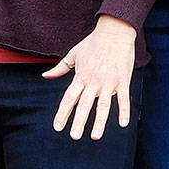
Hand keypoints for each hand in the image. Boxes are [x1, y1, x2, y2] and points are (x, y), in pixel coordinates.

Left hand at [42, 15, 136, 139]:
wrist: (114, 31)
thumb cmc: (92, 43)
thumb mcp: (73, 54)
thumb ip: (59, 68)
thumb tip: (44, 76)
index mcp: (80, 77)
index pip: (69, 98)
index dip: (62, 113)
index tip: (57, 127)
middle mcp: (93, 82)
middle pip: (84, 105)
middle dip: (78, 122)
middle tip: (74, 137)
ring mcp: (108, 82)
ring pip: (103, 106)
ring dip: (99, 122)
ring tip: (95, 137)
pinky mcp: (123, 81)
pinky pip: (123, 99)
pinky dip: (124, 112)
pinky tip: (123, 124)